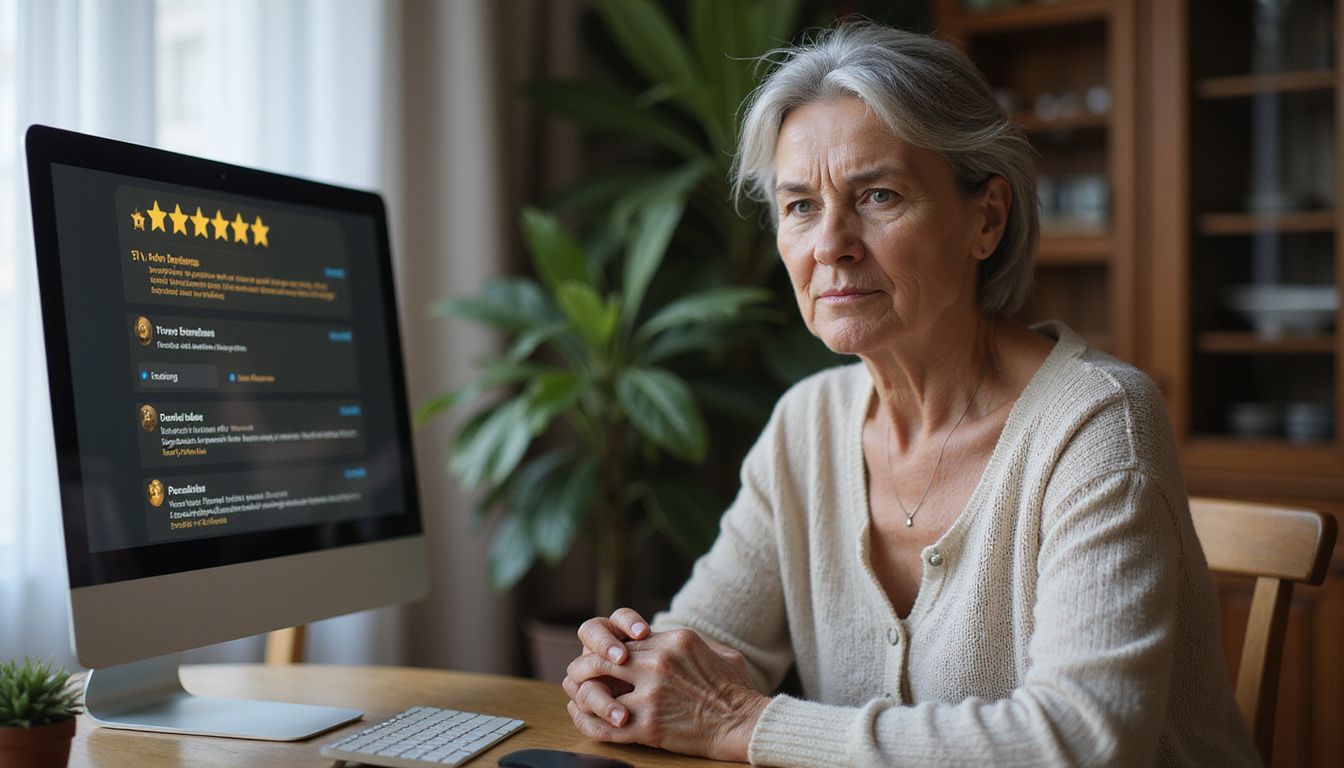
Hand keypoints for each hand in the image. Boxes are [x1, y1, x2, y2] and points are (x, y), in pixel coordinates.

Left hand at [564, 610, 767, 761]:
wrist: (744, 724)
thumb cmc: (735, 689)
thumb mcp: (717, 650)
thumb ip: (691, 640)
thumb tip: (669, 638)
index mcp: (673, 640)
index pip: (623, 639)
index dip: (606, 649)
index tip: (602, 659)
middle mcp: (657, 663)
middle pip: (600, 659)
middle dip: (583, 667)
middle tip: (578, 675)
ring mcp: (650, 695)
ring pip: (595, 689)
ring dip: (583, 695)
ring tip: (578, 698)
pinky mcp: (647, 726)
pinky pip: (604, 725)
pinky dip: (588, 723)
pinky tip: (585, 720)